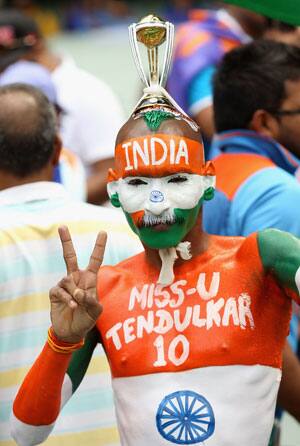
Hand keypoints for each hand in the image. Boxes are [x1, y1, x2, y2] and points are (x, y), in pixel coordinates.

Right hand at [49, 226, 106, 342]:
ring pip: (67, 280)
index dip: (99, 246)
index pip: (95, 259)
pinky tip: (72, 307)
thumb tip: (79, 291)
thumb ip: (91, 300)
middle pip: (70, 256)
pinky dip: (68, 299)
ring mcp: (65, 285)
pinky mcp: (55, 293)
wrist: (71, 332)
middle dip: (66, 241)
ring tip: (78, 305)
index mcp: (90, 279)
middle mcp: (76, 278)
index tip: (103, 232)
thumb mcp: (96, 311)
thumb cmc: (87, 319)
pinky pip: (60, 290)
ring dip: (74, 293)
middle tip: (62, 226)